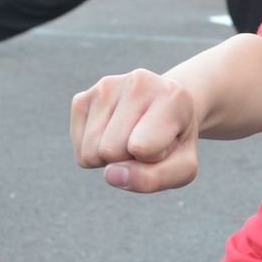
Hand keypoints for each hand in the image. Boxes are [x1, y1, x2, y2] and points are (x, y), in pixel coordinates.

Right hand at [69, 69, 199, 193]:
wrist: (166, 109)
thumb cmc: (174, 141)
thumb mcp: (182, 167)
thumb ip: (153, 179)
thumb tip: (110, 175)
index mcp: (171, 96)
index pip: (142, 148)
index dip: (153, 159)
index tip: (165, 142)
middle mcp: (138, 82)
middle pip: (110, 151)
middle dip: (127, 158)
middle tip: (146, 142)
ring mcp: (106, 86)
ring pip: (90, 152)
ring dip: (111, 158)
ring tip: (131, 137)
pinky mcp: (82, 98)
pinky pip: (79, 151)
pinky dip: (95, 152)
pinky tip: (114, 133)